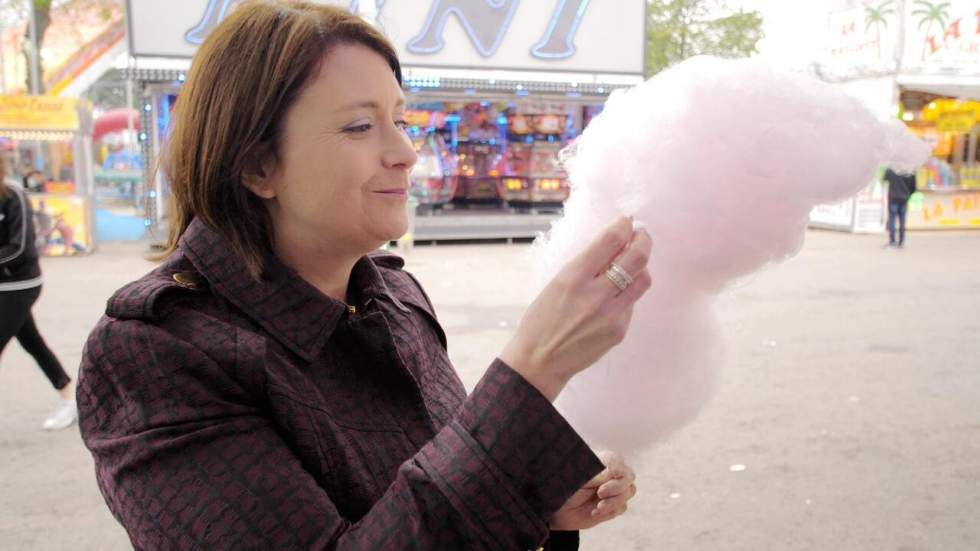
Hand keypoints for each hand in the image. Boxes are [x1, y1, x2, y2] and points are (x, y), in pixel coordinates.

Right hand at [500, 216, 652, 400]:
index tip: (627, 221)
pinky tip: (615, 295)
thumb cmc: (542, 319)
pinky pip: (632, 303)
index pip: (610, 240)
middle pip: (637, 257)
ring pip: (643, 279)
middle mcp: (595, 294)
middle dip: (643, 239)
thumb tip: (614, 244)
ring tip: (634, 262)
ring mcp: (611, 314)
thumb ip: (586, 265)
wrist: (540, 361)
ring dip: (642, 265)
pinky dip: (628, 293)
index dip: (624, 225)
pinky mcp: (619, 331)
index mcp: (573, 277)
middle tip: (641, 234)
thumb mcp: (556, 283)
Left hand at [549, 451, 636, 530]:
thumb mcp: (579, 476)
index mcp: (603, 461)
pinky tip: (594, 512)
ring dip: (613, 502)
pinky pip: (621, 508)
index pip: (618, 462)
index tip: (604, 482)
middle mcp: (611, 474)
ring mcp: (614, 490)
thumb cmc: (565, 486)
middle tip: (600, 494)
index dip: (616, 472)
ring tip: (598, 507)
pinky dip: (609, 511)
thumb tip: (614, 470)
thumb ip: (597, 472)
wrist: (557, 508)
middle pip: (629, 478)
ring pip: (628, 493)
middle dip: (616, 488)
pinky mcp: (613, 505)